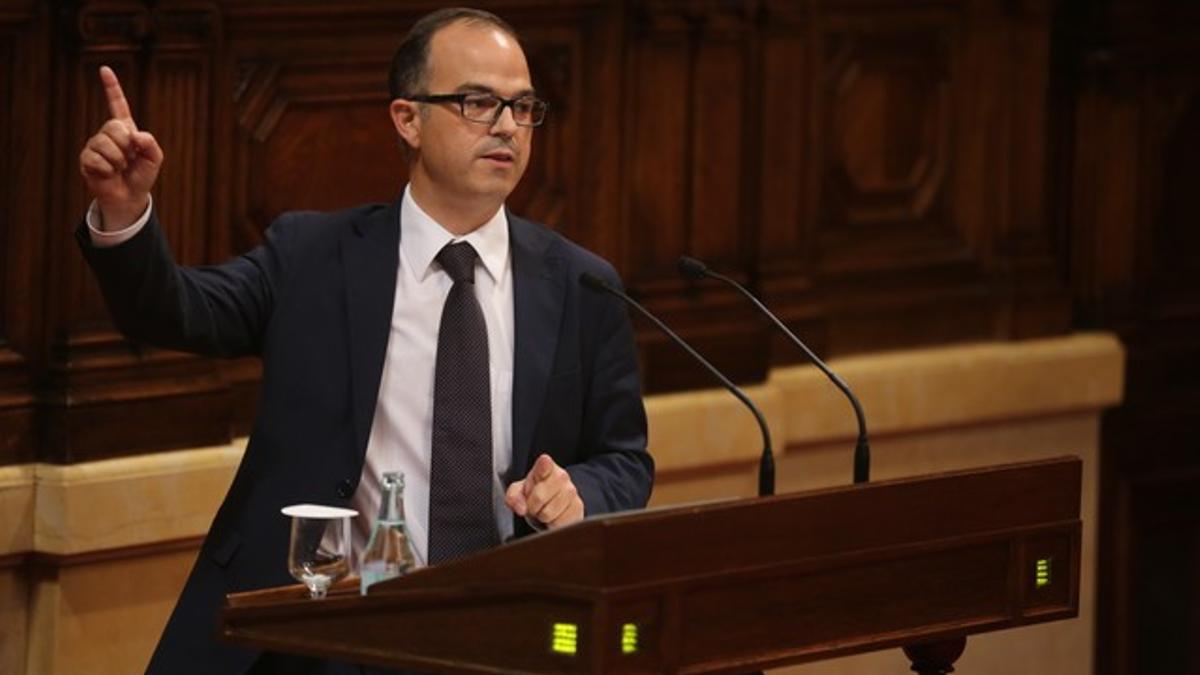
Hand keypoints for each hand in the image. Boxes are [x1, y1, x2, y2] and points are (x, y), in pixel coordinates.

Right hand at [78, 66, 163, 229]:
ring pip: (104, 144)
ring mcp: (95, 145)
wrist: (130, 196)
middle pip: (114, 127)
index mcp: (125, 129)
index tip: (104, 69)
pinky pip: (96, 159)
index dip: (112, 87)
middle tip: (128, 159)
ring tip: (118, 168)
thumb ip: (150, 143)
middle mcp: (108, 133)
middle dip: (125, 145)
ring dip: (117, 160)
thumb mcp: (155, 158)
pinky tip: (107, 173)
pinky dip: (106, 169)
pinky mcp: (86, 159)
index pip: (118, 104)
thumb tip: (134, 135)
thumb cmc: (142, 175)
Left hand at [505, 454, 583, 529]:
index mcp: (545, 467)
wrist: (555, 507)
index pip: (545, 464)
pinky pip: (558, 523)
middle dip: (532, 506)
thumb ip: (514, 496)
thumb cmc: (536, 496)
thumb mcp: (520, 493)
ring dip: (542, 516)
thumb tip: (520, 508)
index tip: (543, 466)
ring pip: (548, 513)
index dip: (543, 467)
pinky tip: (554, 518)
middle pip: (539, 496)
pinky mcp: (578, 507)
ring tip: (544, 510)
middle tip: (534, 504)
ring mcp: (571, 491)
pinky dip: (552, 524)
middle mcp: (561, 476)